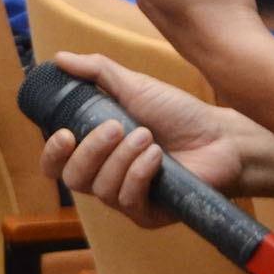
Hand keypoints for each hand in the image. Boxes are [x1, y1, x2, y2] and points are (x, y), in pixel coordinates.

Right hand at [37, 50, 255, 228]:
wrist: (220, 137)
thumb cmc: (178, 113)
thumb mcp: (135, 87)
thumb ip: (97, 72)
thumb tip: (59, 58)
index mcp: (95, 151)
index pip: (56, 163)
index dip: (53, 153)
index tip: (65, 134)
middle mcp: (104, 177)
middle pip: (73, 179)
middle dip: (92, 151)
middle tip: (116, 127)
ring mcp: (125, 198)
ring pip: (101, 189)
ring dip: (122, 158)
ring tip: (148, 136)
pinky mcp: (147, 215)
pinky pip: (128, 200)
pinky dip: (139, 174)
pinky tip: (157, 157)